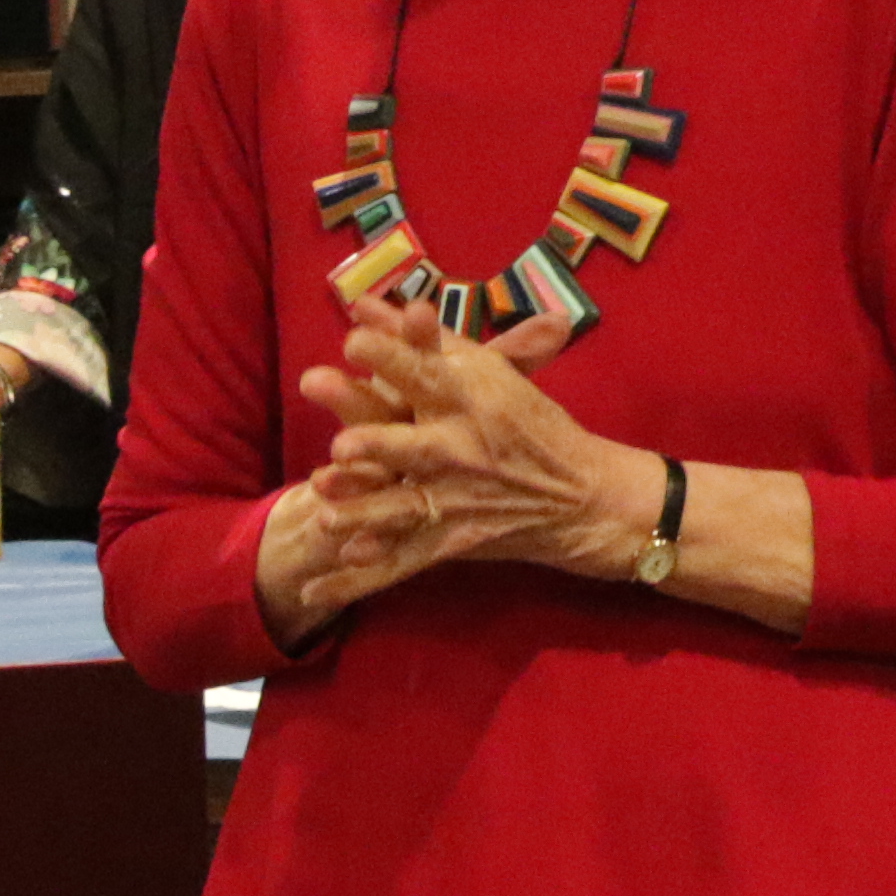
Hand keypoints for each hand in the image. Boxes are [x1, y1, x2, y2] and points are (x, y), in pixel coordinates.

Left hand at [294, 295, 655, 575]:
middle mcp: (460, 449)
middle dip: (378, 443)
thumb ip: (423, 339)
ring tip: (326, 516)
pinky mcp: (446, 543)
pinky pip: (395, 563)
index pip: (427, 374)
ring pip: (403, 510)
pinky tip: (312, 591)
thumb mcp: (487, 373)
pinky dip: (355, 579)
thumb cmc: (527, 423)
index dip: (392, 356)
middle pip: (414, 445)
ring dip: (366, 515)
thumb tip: (363, 304)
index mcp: (470, 400)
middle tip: (342, 444)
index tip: (352, 340)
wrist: (583, 498)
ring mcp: (453, 501)